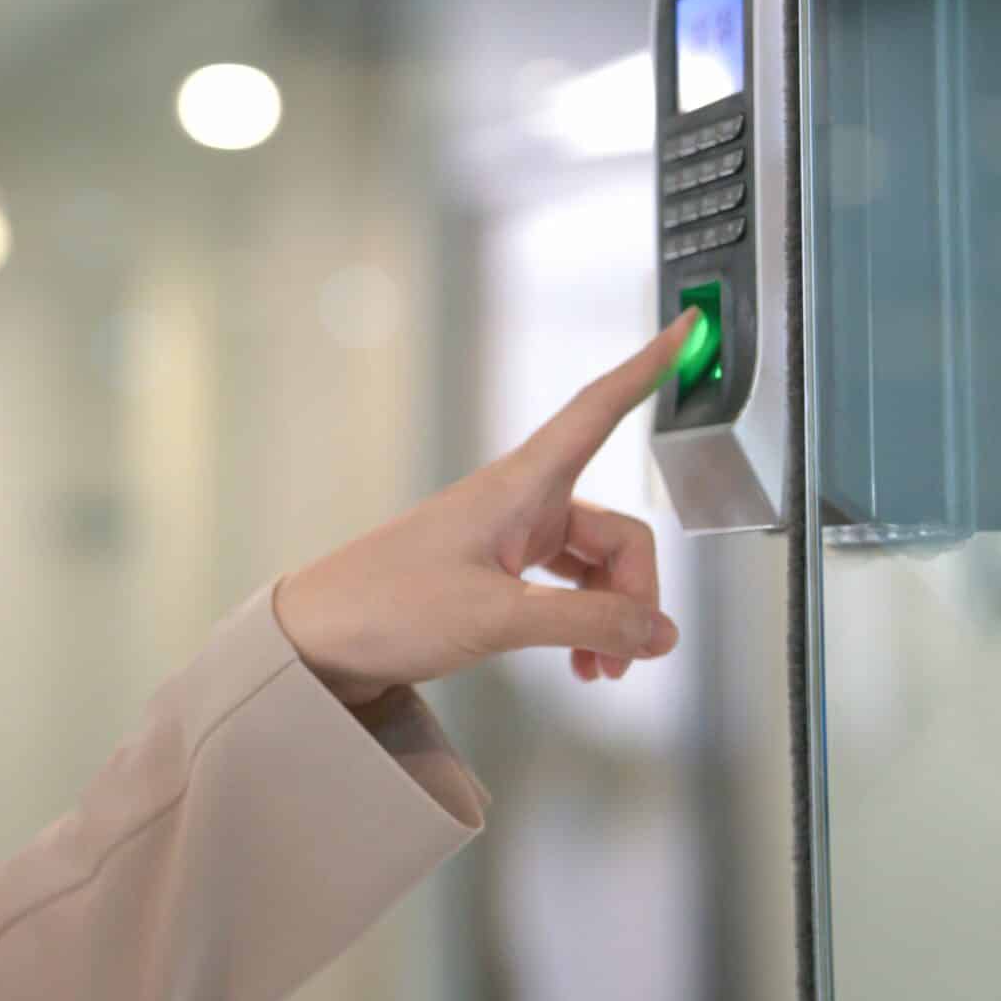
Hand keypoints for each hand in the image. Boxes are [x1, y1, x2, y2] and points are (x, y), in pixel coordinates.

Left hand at [271, 311, 699, 706]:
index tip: (684, 331)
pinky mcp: (494, 575)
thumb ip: (588, 622)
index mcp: (517, 486)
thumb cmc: (384, 606)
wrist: (316, 640)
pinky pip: (566, 590)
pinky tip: (582, 662)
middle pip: (617, 532)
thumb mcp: (497, 615)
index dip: (645, 369)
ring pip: (595, 567)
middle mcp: (517, 504)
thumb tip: (658, 631)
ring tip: (601, 669)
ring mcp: (507, 539)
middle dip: (634, 593)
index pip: (596, 410)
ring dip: (610, 617)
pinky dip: (583, 625)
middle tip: (624, 653)